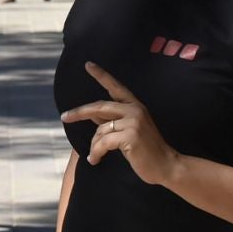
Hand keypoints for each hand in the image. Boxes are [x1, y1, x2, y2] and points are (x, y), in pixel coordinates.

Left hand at [61, 62, 181, 186]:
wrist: (167, 166)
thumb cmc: (147, 150)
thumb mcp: (130, 130)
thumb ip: (111, 120)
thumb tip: (91, 114)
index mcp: (135, 106)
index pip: (116, 87)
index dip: (101, 75)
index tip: (88, 64)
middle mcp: (134, 110)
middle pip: (99, 107)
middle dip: (79, 112)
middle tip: (65, 117)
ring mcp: (133, 123)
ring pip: (100, 130)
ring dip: (94, 145)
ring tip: (94, 156)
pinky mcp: (130, 137)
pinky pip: (103, 143)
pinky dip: (96, 152)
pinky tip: (95, 160)